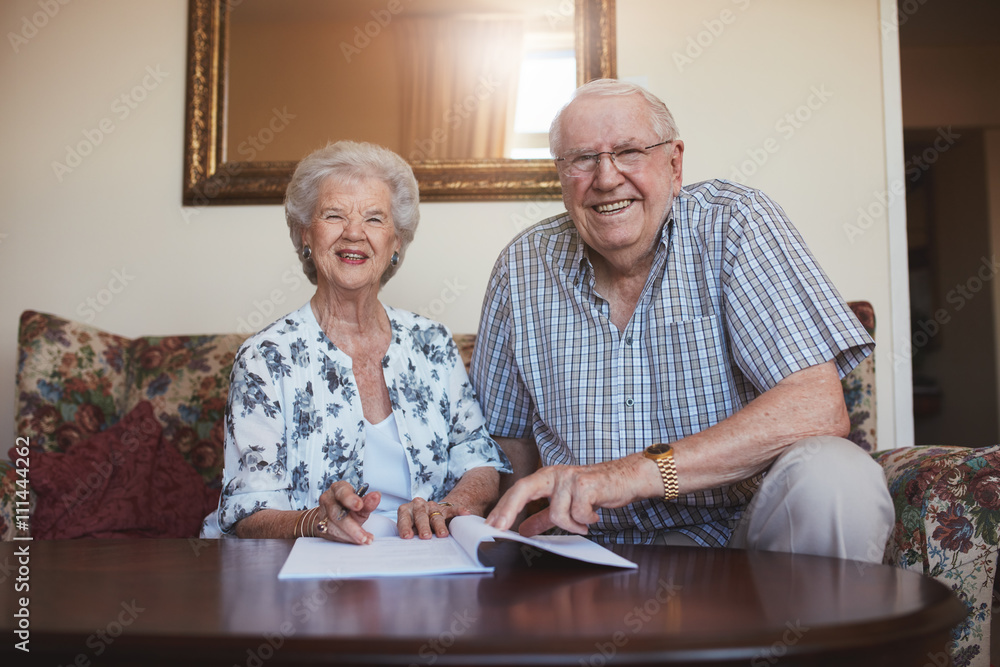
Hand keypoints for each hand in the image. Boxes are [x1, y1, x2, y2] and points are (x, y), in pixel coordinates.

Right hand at [316, 480, 381, 544]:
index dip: (350, 499)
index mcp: (338, 489)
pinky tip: (356, 541)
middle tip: (363, 536)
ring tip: (364, 539)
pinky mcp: (320, 527)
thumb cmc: (347, 506)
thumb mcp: (360, 503)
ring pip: (333, 527)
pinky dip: (346, 540)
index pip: (342, 493)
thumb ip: (368, 502)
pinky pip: (332, 535)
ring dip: (350, 536)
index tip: (359, 505)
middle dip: (351, 527)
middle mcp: (328, 499)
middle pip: (336, 514)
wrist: (332, 515)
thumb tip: (376, 496)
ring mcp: (322, 514)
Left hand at [396, 497, 469, 538]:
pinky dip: (459, 511)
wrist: (428, 513)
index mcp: (406, 510)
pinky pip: (453, 509)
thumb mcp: (409, 528)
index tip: (407, 536)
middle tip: (425, 537)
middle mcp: (419, 506)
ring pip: (436, 515)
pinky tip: (466, 513)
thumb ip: (409, 534)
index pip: (405, 519)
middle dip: (423, 527)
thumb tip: (409, 548)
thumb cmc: (414, 525)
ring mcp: (433, 507)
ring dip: (440, 525)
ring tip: (443, 534)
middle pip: (421, 517)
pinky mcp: (445, 508)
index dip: (405, 527)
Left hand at [486, 456, 655, 536]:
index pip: (518, 489)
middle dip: (508, 510)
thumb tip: (522, 530)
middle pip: (523, 489)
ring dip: (571, 524)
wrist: (627, 478)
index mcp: (547, 477)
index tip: (490, 525)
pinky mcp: (586, 485)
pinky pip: (577, 513)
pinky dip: (585, 520)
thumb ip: (543, 517)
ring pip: (556, 513)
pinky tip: (594, 515)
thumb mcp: (566, 504)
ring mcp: (570, 477)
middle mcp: (555, 473)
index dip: (503, 507)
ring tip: (584, 521)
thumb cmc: (597, 490)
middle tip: (499, 529)